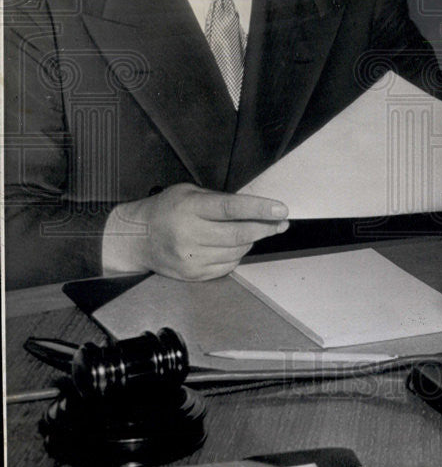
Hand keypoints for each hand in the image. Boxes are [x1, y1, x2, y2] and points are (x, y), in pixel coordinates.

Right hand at [106, 183, 288, 280]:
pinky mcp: (193, 274)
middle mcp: (189, 234)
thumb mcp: (188, 192)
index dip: (260, 210)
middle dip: (265, 228)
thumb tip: (254, 208)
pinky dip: (237, 255)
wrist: (135, 239)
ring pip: (237, 252)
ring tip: (253, 231)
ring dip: (251, 241)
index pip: (231, 209)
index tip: (281, 210)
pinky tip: (233, 245)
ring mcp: (191, 258)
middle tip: (280, 223)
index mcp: (190, 209)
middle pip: (239, 234)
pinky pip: (228, 266)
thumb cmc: (165, 210)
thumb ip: (219, 199)